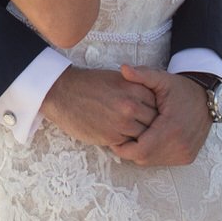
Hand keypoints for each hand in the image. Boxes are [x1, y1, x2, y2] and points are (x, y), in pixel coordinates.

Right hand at [42, 66, 157, 147]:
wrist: (64, 93)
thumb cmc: (90, 83)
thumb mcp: (118, 77)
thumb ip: (137, 88)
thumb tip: (152, 100)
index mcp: (135, 88)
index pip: (158, 103)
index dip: (154, 108)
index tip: (149, 111)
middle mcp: (131, 106)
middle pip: (154, 121)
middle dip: (150, 123)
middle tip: (145, 123)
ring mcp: (122, 123)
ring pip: (143, 135)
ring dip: (140, 134)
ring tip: (132, 130)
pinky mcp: (111, 137)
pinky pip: (128, 143)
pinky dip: (127, 141)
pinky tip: (119, 134)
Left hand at [108, 66, 211, 166]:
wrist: (207, 99)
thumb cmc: (181, 89)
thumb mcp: (162, 79)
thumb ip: (141, 75)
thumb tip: (123, 68)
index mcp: (171, 128)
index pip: (138, 150)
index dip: (123, 146)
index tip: (116, 133)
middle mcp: (180, 145)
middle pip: (143, 158)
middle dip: (130, 148)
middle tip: (124, 134)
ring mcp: (185, 153)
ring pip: (151, 161)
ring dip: (141, 151)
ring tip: (136, 135)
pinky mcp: (187, 157)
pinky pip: (163, 161)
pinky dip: (153, 153)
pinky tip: (150, 139)